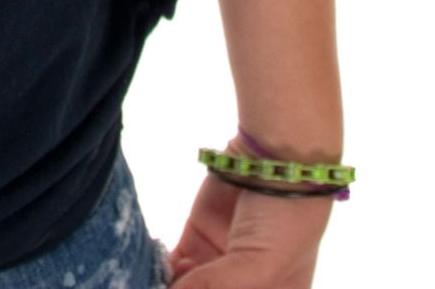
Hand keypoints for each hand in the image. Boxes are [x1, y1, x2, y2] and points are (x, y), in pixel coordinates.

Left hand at [165, 159, 332, 286]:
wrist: (274, 157)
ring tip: (149, 282)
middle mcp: (245, 285)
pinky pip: (171, 265)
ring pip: (186, 286)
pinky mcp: (196, 240)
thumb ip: (216, 286)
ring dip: (168, 287)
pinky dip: (158, 271)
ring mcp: (218, 264)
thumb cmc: (285, 218)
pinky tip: (150, 271)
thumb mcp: (261, 264)